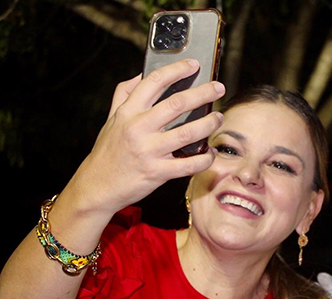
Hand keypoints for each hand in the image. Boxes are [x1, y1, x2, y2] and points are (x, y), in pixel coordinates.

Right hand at [68, 59, 225, 215]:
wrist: (97, 186)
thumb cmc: (108, 152)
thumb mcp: (111, 119)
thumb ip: (124, 95)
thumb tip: (139, 75)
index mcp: (128, 112)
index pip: (153, 82)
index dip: (176, 70)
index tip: (193, 65)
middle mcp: (138, 128)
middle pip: (177, 104)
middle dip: (203, 93)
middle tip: (218, 88)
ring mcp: (148, 151)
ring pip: (188, 132)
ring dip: (208, 124)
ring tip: (218, 118)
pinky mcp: (157, 172)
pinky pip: (188, 164)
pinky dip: (204, 158)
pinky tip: (210, 152)